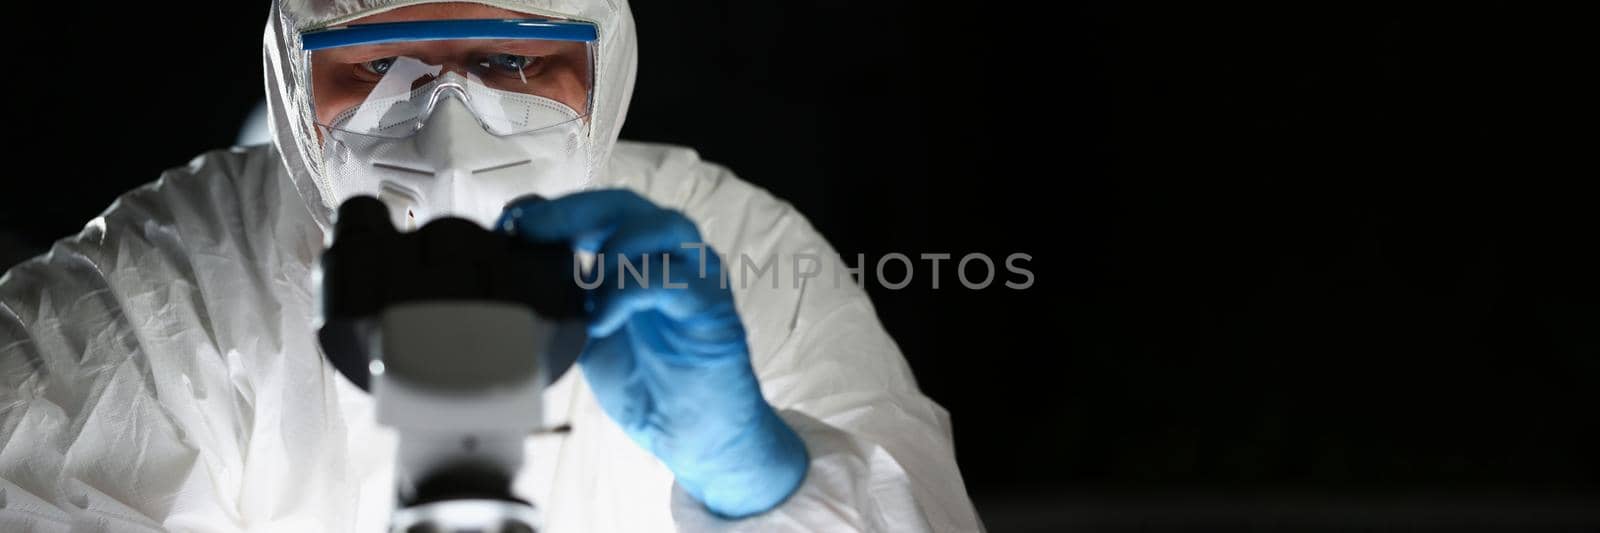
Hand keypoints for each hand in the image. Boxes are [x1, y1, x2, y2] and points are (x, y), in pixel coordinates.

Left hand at [498, 190, 807, 517]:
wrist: (688, 432)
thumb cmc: (642, 382)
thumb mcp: (583, 332)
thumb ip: (561, 296)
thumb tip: (512, 264)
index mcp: (641, 255)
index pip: (599, 208)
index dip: (556, 210)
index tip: (511, 226)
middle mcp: (672, 254)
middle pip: (626, 204)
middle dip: (575, 213)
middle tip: (533, 233)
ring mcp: (697, 274)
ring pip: (660, 225)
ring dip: (612, 248)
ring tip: (583, 289)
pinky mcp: (712, 303)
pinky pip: (670, 277)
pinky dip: (627, 291)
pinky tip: (601, 321)